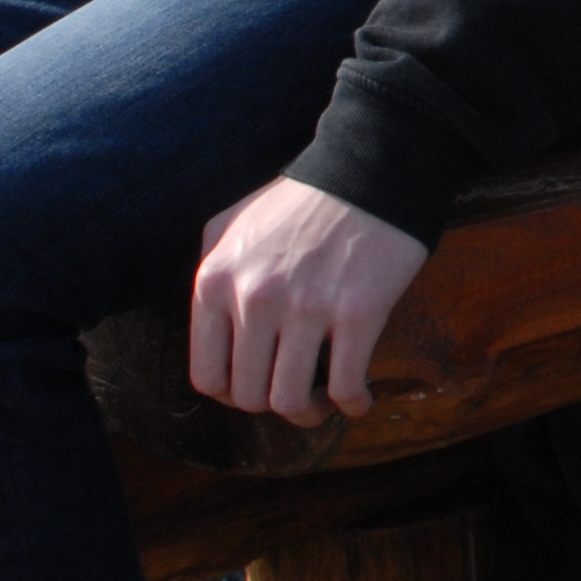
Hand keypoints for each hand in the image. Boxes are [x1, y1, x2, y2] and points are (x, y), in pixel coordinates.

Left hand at [188, 178, 428, 425]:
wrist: (373, 166)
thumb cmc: (304, 197)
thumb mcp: (232, 224)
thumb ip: (211, 275)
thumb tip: (213, 334)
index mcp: (215, 281)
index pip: (207, 376)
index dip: (233, 393)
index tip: (259, 385)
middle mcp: (253, 298)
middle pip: (249, 395)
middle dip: (273, 404)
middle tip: (298, 393)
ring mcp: (307, 307)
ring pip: (291, 400)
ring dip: (310, 414)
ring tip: (325, 402)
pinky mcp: (359, 311)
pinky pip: (347, 384)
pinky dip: (354, 404)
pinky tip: (360, 400)